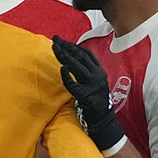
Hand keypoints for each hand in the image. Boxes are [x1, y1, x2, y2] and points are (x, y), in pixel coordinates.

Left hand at [52, 35, 125, 152]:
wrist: (103, 118)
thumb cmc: (95, 99)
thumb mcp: (94, 81)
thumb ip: (86, 71)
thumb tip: (71, 59)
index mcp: (100, 71)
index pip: (86, 54)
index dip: (73, 46)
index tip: (62, 41)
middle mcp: (98, 75)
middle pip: (80, 57)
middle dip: (66, 47)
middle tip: (55, 39)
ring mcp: (93, 85)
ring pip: (77, 67)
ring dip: (65, 57)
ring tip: (56, 49)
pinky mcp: (86, 95)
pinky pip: (74, 84)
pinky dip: (67, 76)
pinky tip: (62, 68)